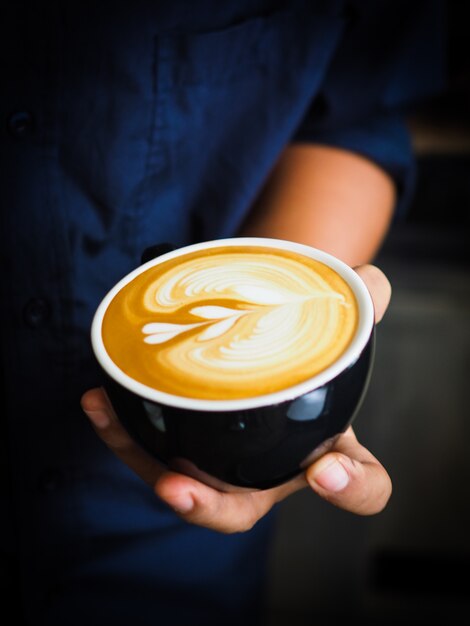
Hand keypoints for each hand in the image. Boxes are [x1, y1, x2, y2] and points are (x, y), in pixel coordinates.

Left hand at [81, 264, 391, 532]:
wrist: (263, 341)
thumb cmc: (307, 347)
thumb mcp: (337, 325)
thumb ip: (362, 303)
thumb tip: (373, 283)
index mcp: (327, 449)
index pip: (361, 486)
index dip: (349, 491)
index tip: (325, 469)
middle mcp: (269, 468)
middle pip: (241, 509)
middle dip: (209, 506)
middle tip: (180, 489)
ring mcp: (221, 461)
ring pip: (180, 481)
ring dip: (140, 461)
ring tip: (109, 417)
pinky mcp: (182, 443)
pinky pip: (149, 448)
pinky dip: (121, 428)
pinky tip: (97, 397)